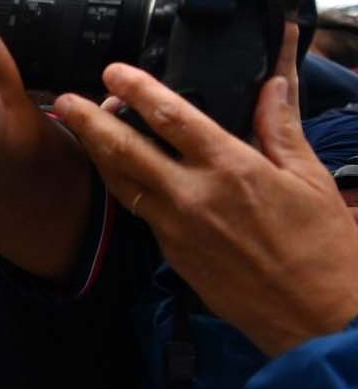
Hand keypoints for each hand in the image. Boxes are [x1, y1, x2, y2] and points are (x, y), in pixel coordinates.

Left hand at [53, 26, 357, 356]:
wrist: (314, 318)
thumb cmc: (323, 249)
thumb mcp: (310, 178)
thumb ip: (281, 128)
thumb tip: (273, 84)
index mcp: (231, 169)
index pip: (170, 116)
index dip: (136, 88)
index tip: (113, 70)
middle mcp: (192, 196)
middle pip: (124, 150)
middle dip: (89, 122)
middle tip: (65, 101)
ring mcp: (175, 228)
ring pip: (122, 183)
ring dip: (97, 154)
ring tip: (78, 131)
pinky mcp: (171, 254)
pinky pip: (140, 212)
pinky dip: (125, 187)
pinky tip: (120, 174)